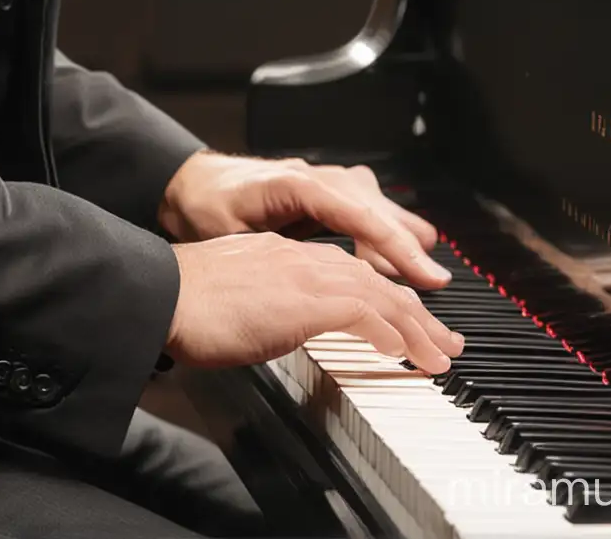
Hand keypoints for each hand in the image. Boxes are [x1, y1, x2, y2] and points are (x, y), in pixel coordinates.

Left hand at [158, 150, 451, 289]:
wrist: (187, 184)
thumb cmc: (203, 206)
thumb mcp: (226, 233)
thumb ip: (265, 252)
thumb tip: (296, 276)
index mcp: (294, 184)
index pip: (355, 211)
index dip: (390, 243)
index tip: (417, 272)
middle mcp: (314, 177)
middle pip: (373, 206)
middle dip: (407, 243)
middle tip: (435, 282)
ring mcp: (319, 183)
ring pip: (373, 204)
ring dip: (400, 235)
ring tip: (427, 269)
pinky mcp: (319, 195)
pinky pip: (362, 207)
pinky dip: (383, 230)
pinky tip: (396, 253)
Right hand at [166, 232, 464, 371]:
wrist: (166, 296)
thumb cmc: (191, 304)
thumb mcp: (244, 299)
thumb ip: (273, 305)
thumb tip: (286, 326)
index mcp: (289, 255)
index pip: (353, 274)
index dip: (388, 302)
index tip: (411, 328)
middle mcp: (304, 256)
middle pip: (377, 281)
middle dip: (417, 315)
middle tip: (445, 344)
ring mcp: (306, 272)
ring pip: (380, 295)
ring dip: (416, 329)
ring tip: (439, 357)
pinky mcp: (306, 296)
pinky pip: (364, 311)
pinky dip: (391, 333)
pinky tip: (405, 354)